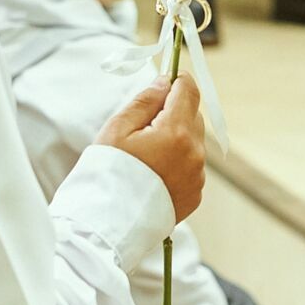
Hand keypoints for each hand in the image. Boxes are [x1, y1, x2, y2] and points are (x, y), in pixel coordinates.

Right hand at [97, 76, 205, 221]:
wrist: (107, 224)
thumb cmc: (107, 173)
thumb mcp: (118, 128)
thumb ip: (145, 101)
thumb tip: (164, 83)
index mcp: (176, 132)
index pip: (189, 90)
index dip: (177, 80)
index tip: (164, 81)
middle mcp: (194, 154)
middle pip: (193, 115)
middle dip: (174, 111)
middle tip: (145, 123)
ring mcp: (197, 176)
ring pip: (194, 141)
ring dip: (177, 137)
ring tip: (147, 153)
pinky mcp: (195, 194)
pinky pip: (192, 166)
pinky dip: (178, 161)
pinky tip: (154, 171)